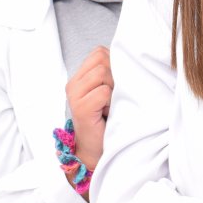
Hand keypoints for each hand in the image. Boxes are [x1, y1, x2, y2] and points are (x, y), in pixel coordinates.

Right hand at [65, 46, 111, 172]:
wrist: (97, 150)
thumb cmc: (107, 120)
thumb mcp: (108, 91)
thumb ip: (111, 73)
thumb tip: (130, 57)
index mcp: (79, 77)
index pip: (99, 52)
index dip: (114, 64)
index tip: (116, 84)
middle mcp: (73, 84)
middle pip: (101, 58)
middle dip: (114, 75)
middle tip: (113, 96)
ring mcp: (74, 95)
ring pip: (103, 72)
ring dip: (113, 88)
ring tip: (109, 104)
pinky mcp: (80, 108)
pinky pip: (104, 92)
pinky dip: (111, 102)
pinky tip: (107, 113)